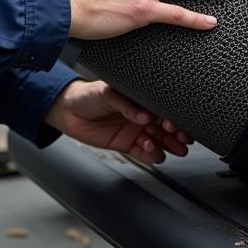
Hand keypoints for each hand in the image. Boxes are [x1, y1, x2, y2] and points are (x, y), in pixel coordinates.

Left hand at [44, 79, 192, 164]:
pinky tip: (149, 149)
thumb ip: (128, 105)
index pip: (164, 109)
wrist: (68, 111)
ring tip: (161, 144)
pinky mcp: (128, 145)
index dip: (175, 116)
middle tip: (180, 137)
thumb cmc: (88, 95)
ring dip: (167, 146)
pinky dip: (152, 154)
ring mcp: (136, 131)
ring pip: (161, 142)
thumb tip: (146, 116)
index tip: (176, 122)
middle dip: (177, 134)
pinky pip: (146, 154)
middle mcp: (142, 116)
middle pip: (168, 128)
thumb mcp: (109, 93)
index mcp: (141, 100)